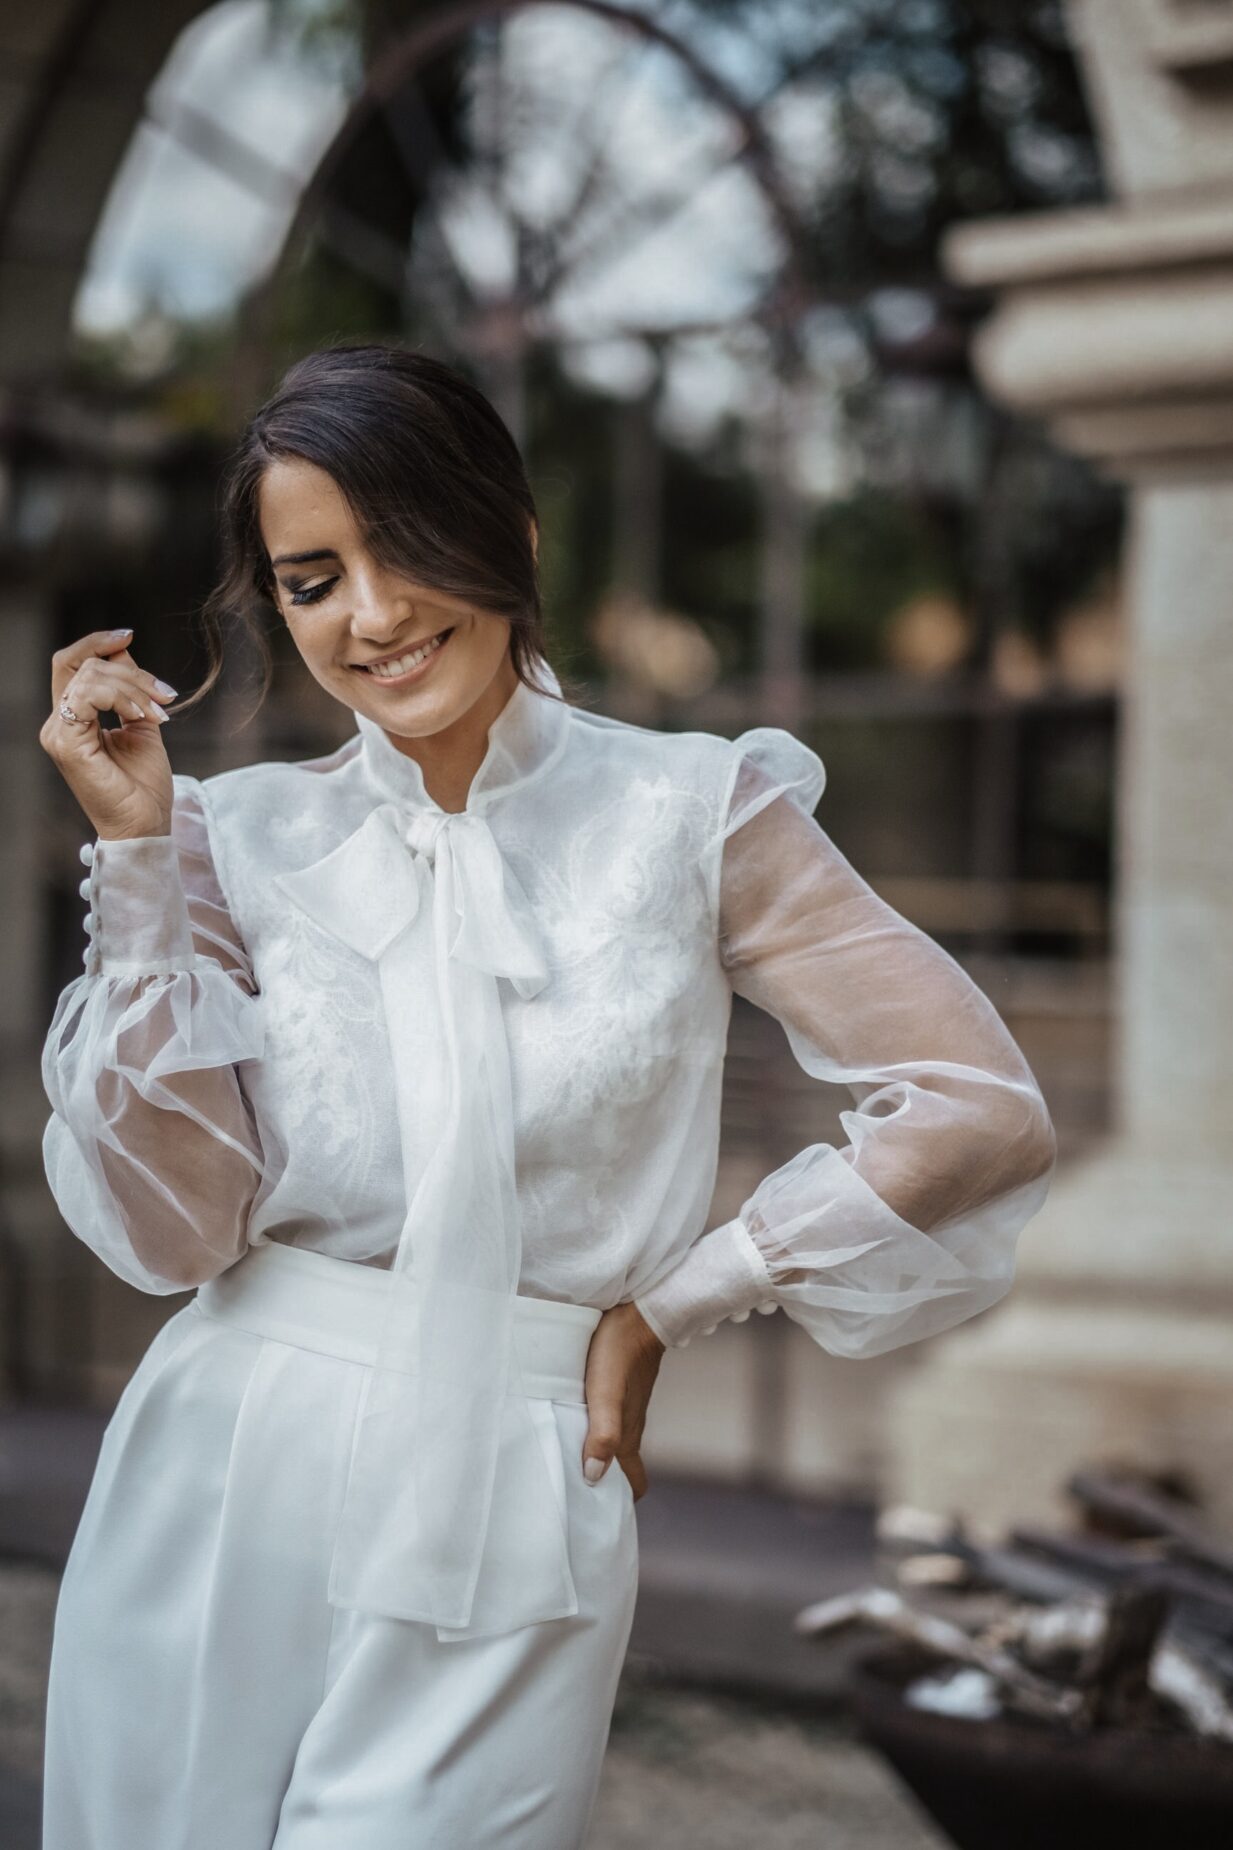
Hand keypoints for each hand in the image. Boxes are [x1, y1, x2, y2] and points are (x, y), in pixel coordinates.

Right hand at [40, 629, 178, 840]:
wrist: (147, 824)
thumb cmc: (143, 785)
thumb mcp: (141, 723)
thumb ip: (129, 689)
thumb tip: (123, 648)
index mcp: (72, 719)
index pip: (71, 664)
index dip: (96, 643)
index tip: (128, 635)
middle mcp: (57, 724)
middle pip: (80, 663)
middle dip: (129, 669)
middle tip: (163, 694)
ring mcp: (58, 734)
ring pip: (89, 676)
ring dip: (134, 687)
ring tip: (159, 713)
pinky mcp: (66, 744)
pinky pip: (88, 696)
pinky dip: (122, 697)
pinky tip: (144, 717)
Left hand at [581, 1301, 665, 1500]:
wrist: (638, 1310)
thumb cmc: (619, 1353)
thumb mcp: (606, 1395)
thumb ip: (603, 1435)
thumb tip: (594, 1478)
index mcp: (628, 1436)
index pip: (634, 1482)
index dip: (621, 1500)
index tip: (599, 1513)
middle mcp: (628, 1425)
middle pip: (621, 1466)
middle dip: (603, 1483)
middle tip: (572, 1492)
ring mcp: (624, 1405)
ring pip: (611, 1441)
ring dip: (592, 1454)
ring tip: (562, 1459)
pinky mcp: (616, 1386)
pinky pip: (604, 1418)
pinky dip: (589, 1428)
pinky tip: (568, 1419)